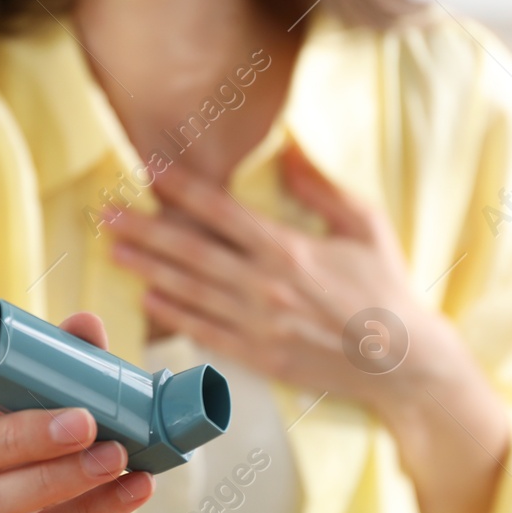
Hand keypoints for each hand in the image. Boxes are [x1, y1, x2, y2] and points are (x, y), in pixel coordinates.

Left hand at [103, 138, 441, 410]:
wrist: (404, 363)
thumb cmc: (387, 287)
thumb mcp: (365, 225)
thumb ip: (321, 187)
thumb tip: (287, 149)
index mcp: (290, 249)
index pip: (221, 212)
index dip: (182, 189)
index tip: (149, 170)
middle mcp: (266, 286)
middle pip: (191, 252)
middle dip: (144, 231)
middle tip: (107, 215)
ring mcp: (259, 325)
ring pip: (190, 291)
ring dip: (148, 269)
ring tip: (114, 251)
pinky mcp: (260, 357)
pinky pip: (205, 331)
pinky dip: (173, 314)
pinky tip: (147, 298)